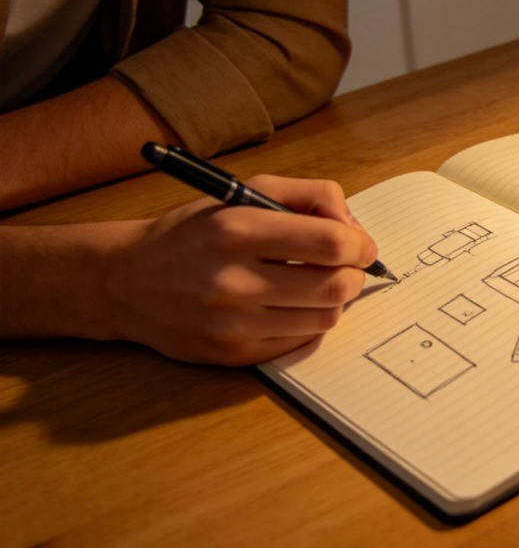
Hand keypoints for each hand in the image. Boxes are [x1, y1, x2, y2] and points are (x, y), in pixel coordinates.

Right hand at [111, 175, 377, 364]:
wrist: (128, 281)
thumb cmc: (195, 232)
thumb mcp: (246, 192)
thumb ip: (309, 196)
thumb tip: (355, 228)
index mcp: (238, 228)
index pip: (329, 242)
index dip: (359, 244)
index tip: (362, 245)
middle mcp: (233, 278)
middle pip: (334, 286)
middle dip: (354, 275)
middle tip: (348, 267)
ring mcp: (232, 322)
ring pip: (324, 318)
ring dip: (335, 300)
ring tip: (319, 283)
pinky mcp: (232, 354)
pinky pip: (299, 341)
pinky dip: (309, 322)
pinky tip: (292, 305)